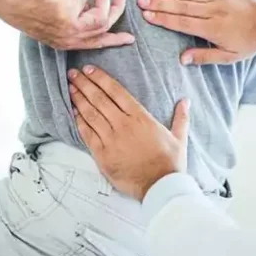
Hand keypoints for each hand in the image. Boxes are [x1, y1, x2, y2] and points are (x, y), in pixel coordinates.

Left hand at [0, 0, 134, 49]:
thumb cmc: (22, 2)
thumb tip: (85, 2)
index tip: (129, 38)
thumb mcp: (50, 14)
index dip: (113, 40)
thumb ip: (69, 13)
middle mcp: (69, 39)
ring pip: (102, 16)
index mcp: (62, 42)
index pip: (94, 44)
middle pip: (105, 29)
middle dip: (117, 11)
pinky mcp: (71, 14)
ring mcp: (71, 29)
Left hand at [67, 66, 189, 201]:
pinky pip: (87, 134)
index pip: (116, 91)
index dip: (101, 78)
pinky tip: (73, 112)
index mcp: (140, 117)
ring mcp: (111, 139)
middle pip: (99, 99)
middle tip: (73, 73)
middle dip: (84, 84)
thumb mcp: (179, 137)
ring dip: (79, 99)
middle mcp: (123, 125)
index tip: (89, 69)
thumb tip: (185, 101)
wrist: (160, 186)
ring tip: (70, 88)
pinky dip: (79, 121)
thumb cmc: (170, 163)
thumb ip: (180, 117)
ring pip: (90, 114)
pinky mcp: (102, 155)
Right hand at [137, 0, 255, 64]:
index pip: (182, 23)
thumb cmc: (247, 42)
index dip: (164, 19)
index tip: (147, 15)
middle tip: (141, 1)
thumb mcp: (228, 57)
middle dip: (159, 3)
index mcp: (213, 28)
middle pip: (181, 6)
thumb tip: (181, 59)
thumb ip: (203, 57)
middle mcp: (213, 10)